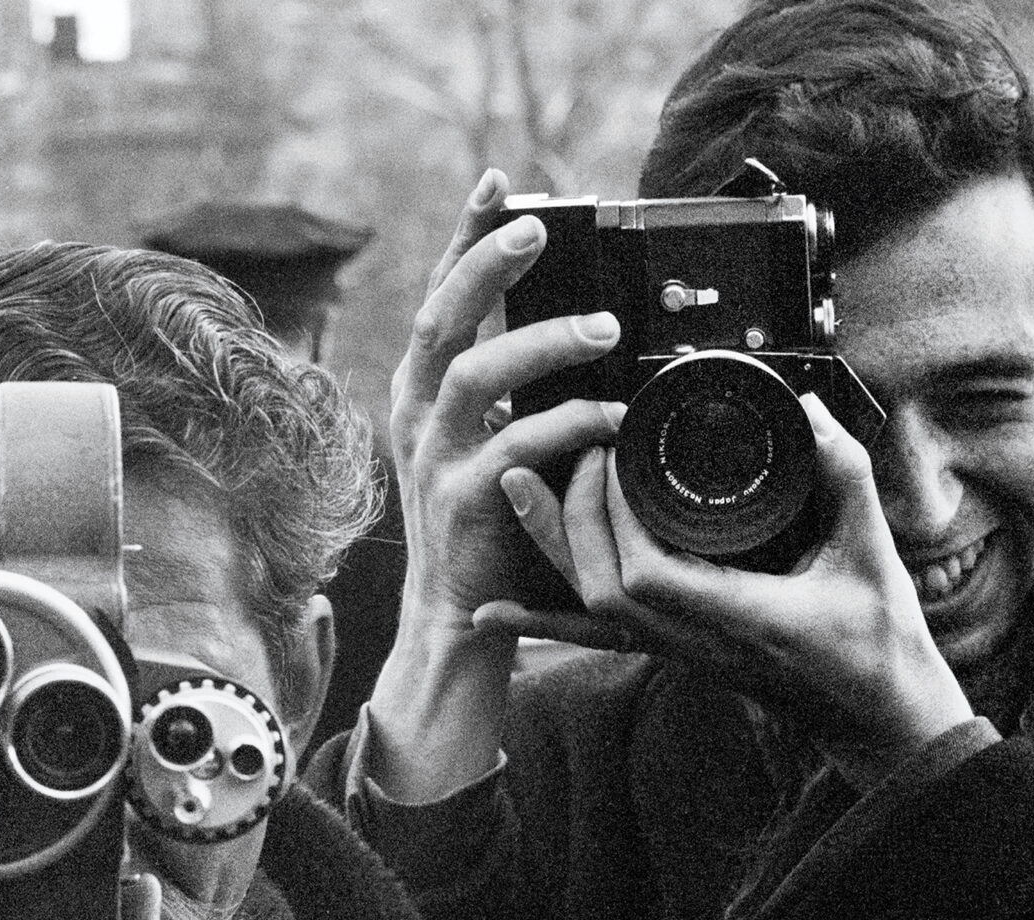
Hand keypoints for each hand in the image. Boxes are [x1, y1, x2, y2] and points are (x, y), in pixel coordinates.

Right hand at [389, 169, 622, 626]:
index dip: (466, 237)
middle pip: (440, 318)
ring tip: (606, 330)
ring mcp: (434, 456)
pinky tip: (615, 417)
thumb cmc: (495, 525)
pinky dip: (570, 423)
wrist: (459, 622)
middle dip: (485, 263)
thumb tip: (590, 329)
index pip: (441, 296)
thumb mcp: (500, 441)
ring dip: (541, 342)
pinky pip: (515, 445)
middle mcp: (418, 413)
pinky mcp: (461, 500)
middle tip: (537, 226)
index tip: (500, 184)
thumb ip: (524, 392)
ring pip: (475, 374)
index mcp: (426, 389)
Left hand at [479, 395, 970, 785]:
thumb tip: (808, 412)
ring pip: (589, 610)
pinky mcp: (672, 652)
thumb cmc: (881, 647)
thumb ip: (844, 479)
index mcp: (742, 618)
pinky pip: (594, 636)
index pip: (647, 577)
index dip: (614, 518)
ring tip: (517, 485)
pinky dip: (542, 617)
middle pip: (600, 589)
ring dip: (550, 546)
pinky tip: (494, 608)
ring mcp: (678, 652)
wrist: (878, 722)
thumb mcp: (873, 556)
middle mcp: (695, 642)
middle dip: (573, 517)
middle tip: (576, 450)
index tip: (614, 456)